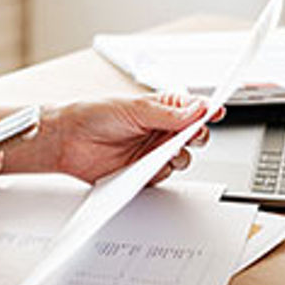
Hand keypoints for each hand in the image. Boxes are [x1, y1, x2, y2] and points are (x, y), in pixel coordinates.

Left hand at [1, 93, 222, 184]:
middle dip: (197, 136)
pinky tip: (150, 165)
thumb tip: (196, 110)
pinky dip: (161, 172)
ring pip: (183, 158)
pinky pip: (164, 176)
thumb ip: (168, 113)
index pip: (193, 110)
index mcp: (160, 108)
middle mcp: (160, 130)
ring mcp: (153, 152)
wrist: (67, 140)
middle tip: (190, 135)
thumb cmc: (94, 115)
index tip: (217, 112)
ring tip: (164, 151)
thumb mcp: (133, 108)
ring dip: (179, 155)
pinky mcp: (144, 173)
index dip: (207, 111)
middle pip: (194, 136)